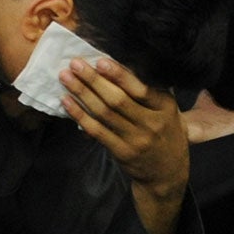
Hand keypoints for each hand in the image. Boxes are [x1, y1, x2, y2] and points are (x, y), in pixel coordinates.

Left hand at [60, 54, 188, 202]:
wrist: (168, 172)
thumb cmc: (164, 131)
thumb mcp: (168, 110)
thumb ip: (151, 89)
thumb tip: (122, 61)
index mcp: (166, 108)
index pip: (142, 90)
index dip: (120, 76)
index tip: (100, 61)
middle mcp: (153, 124)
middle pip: (118, 100)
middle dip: (93, 80)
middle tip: (75, 63)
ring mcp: (137, 140)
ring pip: (104, 113)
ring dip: (82, 93)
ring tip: (65, 77)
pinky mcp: (122, 152)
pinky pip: (97, 131)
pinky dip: (80, 115)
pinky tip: (67, 101)